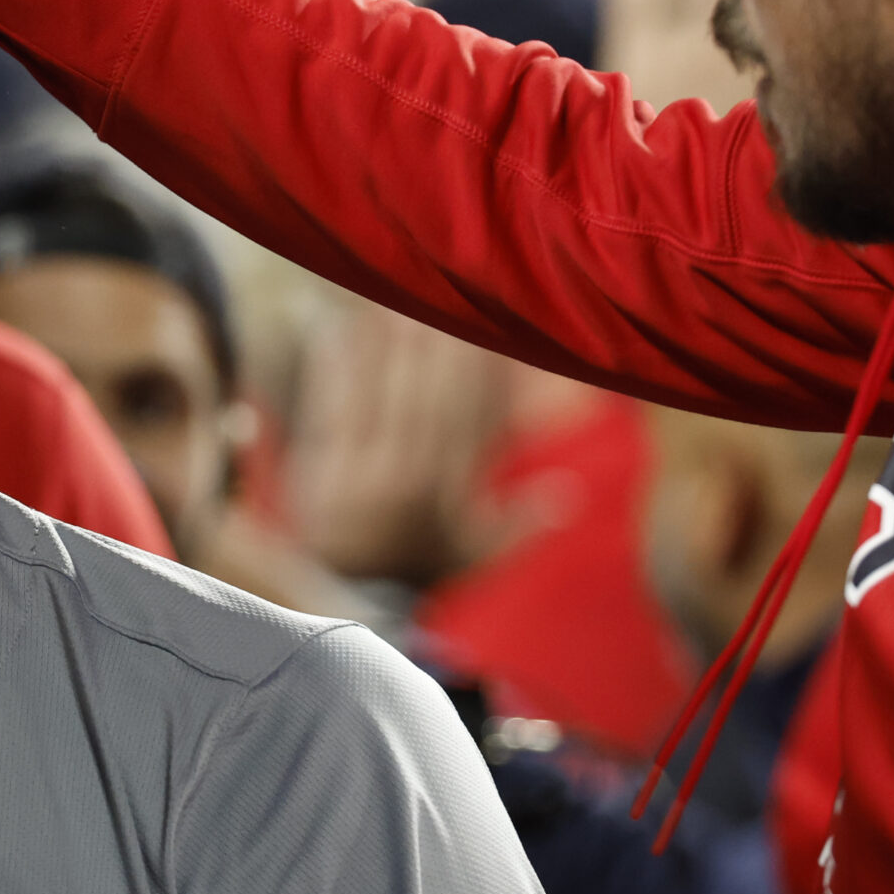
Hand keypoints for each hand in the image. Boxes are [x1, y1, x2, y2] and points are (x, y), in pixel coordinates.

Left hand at [283, 306, 556, 588]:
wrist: (350, 603)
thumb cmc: (419, 571)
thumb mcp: (476, 554)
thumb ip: (523, 525)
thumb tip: (572, 493)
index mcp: (453, 492)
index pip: (476, 418)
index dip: (483, 369)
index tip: (486, 325)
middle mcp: (413, 482)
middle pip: (431, 398)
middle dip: (437, 343)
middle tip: (437, 289)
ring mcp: (365, 477)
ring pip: (383, 395)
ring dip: (387, 341)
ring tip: (388, 295)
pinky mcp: (321, 473)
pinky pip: (331, 410)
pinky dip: (332, 368)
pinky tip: (331, 327)